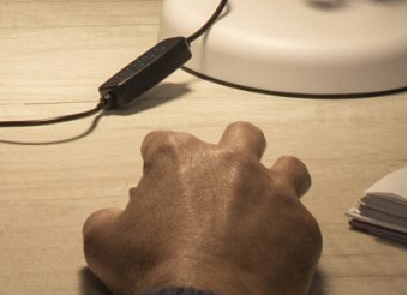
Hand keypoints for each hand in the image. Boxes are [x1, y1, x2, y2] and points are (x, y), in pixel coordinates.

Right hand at [83, 121, 321, 294]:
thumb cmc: (155, 271)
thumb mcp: (104, 244)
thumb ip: (105, 220)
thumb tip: (109, 220)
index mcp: (180, 157)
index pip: (162, 141)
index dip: (156, 161)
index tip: (156, 182)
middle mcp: (231, 161)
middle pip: (241, 135)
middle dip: (233, 153)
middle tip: (223, 185)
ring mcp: (272, 190)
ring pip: (288, 166)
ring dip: (278, 183)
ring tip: (266, 209)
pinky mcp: (300, 226)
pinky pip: (303, 221)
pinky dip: (291, 236)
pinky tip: (277, 255)